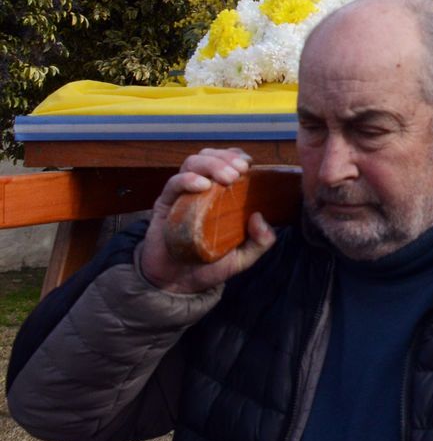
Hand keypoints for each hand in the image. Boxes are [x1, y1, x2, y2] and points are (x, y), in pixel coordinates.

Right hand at [138, 148, 275, 294]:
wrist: (177, 284)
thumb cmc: (210, 265)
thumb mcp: (243, 257)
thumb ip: (260, 241)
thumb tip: (260, 217)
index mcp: (221, 193)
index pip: (228, 162)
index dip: (237, 157)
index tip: (248, 164)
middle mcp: (202, 189)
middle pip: (210, 156)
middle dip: (225, 158)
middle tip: (239, 171)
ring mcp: (182, 195)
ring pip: (192, 163)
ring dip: (210, 164)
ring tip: (225, 178)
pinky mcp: (164, 205)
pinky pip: (172, 184)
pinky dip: (187, 179)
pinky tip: (202, 186)